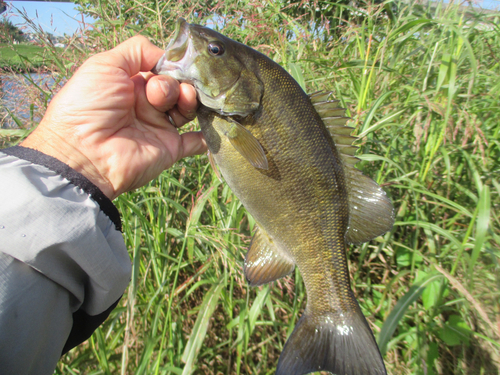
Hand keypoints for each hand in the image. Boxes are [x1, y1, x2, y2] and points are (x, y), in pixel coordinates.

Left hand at [21, 36, 205, 199]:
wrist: (84, 153)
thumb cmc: (89, 105)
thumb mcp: (106, 64)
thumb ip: (137, 51)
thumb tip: (167, 56)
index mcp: (132, 84)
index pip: (162, 69)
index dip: (170, 66)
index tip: (173, 66)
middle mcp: (147, 105)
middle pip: (177, 87)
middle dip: (176, 83)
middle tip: (160, 93)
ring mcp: (159, 127)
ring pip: (188, 109)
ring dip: (189, 101)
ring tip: (180, 102)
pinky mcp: (169, 149)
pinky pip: (195, 143)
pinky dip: (205, 136)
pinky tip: (209, 127)